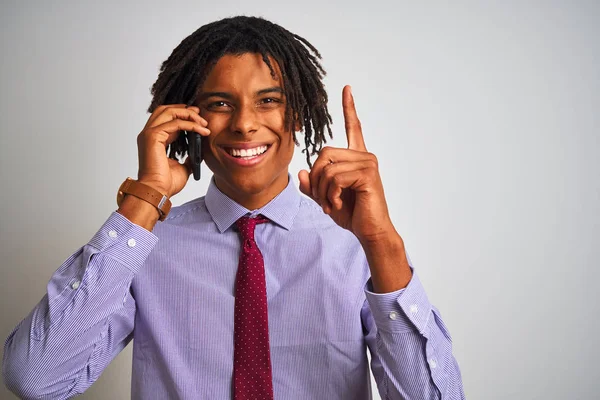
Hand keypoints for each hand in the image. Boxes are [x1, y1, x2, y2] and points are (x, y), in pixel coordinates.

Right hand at [136, 105, 209, 196]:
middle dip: (184, 110)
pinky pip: (175, 123)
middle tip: (200, 114)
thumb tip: (197, 154)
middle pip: (165, 110)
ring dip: (188, 115)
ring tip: (203, 123)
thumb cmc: (166, 183)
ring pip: (169, 112)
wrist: (158, 192)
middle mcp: (149, 134)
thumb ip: (188, 158)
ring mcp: (149, 134)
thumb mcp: (182, 167)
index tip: (197, 117)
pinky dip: (190, 124)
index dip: (182, 114)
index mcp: (155, 139)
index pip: (166, 117)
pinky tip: (201, 130)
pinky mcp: (153, 136)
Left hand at [299, 86, 393, 243]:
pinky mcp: (368, 173)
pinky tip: (336, 204)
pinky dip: (329, 194)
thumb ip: (313, 185)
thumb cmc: (352, 214)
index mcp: (356, 158)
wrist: (369, 231)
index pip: (353, 127)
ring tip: (330, 204)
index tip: (346, 88)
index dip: (349, 108)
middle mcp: (364, 156)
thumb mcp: (325, 198)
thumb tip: (303, 171)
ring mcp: (368, 163)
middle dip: (316, 179)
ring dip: (322, 190)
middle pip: (324, 153)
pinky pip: (335, 177)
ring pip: (327, 167)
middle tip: (322, 199)